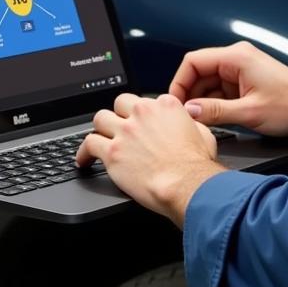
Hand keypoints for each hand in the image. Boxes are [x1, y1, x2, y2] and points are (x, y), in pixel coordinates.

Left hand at [76, 93, 226, 226]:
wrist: (185, 184)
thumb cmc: (196, 165)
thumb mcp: (203, 134)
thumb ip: (190, 123)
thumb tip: (188, 123)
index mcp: (164, 106)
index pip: (144, 101)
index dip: (142, 114)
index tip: (140, 123)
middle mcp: (142, 113)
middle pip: (120, 104)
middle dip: (119, 114)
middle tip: (120, 128)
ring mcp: (125, 132)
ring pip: (100, 118)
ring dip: (101, 129)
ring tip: (100, 139)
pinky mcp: (112, 153)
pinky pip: (89, 144)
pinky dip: (84, 152)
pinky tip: (84, 159)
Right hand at [169, 40, 287, 137]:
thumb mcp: (250, 112)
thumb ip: (216, 111)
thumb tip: (190, 111)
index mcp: (236, 57)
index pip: (194, 61)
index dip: (180, 82)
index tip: (175, 103)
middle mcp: (237, 59)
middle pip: (199, 72)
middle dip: (189, 94)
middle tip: (184, 116)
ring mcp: (241, 70)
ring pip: (208, 82)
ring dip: (202, 101)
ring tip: (198, 121)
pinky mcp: (245, 82)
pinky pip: (220, 90)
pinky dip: (213, 103)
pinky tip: (212, 119)